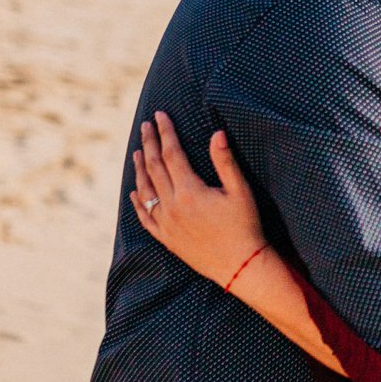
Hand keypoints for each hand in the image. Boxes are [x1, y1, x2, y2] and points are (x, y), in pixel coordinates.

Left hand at [130, 111, 265, 286]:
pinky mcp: (166, 238)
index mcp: (189, 191)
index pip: (171, 153)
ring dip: (140, 169)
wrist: (240, 266)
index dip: (166, 132)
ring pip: (146, 190)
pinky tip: (135, 193)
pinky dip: (138, 202)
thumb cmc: (245, 226)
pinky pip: (145, 217)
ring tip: (138, 152)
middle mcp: (172, 206)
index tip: (160, 115)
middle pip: (154, 167)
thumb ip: (225, 161)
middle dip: (149, 144)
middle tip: (145, 126)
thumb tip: (217, 133)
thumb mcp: (240, 191)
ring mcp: (166, 223)